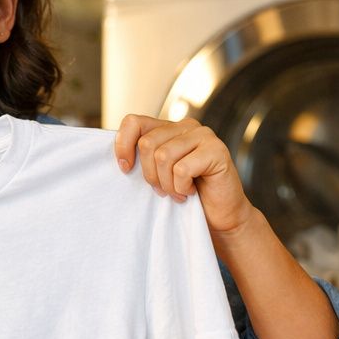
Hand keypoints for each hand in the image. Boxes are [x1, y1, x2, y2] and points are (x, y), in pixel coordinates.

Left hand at [114, 116, 252, 235]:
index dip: (123, 145)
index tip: (125, 169)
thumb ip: (143, 159)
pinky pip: (182, 169)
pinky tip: (191, 191)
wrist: (219, 216)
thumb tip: (119, 159)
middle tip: (163, 189)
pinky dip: (181, 187)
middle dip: (150, 174)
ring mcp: (204, 135)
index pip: (133, 122)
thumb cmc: (186, 195)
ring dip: (167, 183)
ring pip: (163, 156)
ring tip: (178, 191)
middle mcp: (186, 126)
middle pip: (147, 143)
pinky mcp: (216, 150)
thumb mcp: (157, 174)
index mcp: (168, 128)